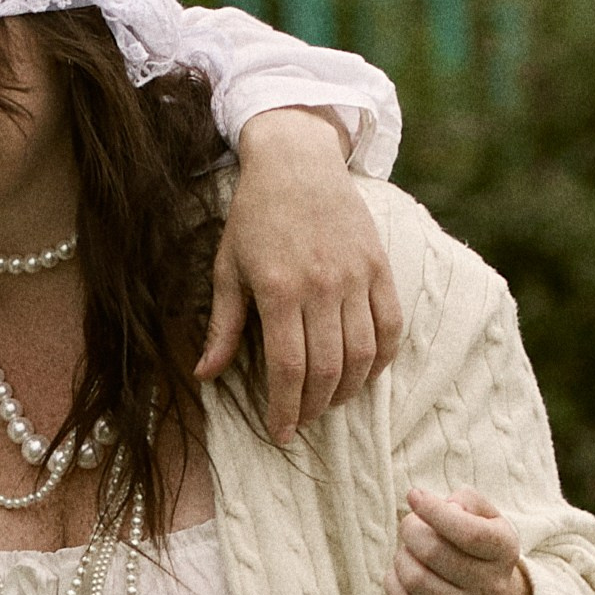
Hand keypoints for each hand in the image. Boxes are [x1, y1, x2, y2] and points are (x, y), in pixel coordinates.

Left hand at [201, 110, 403, 442]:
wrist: (297, 161)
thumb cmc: (254, 218)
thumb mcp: (227, 269)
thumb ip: (224, 326)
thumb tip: (204, 375)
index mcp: (279, 290)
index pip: (288, 368)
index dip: (285, 408)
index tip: (279, 432)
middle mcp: (322, 286)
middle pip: (327, 369)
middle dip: (313, 406)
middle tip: (300, 421)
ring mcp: (356, 276)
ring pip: (362, 354)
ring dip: (346, 390)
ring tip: (327, 403)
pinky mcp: (379, 266)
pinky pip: (390, 326)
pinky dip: (381, 359)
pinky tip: (365, 375)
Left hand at [386, 485, 534, 594]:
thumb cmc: (480, 552)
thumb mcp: (487, 521)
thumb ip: (468, 501)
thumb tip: (439, 503)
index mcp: (504, 551)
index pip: (469, 532)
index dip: (435, 511)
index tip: (414, 496)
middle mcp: (491, 586)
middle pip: (434, 552)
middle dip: (411, 530)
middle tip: (410, 526)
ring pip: (415, 579)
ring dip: (401, 557)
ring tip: (408, 551)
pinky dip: (393, 581)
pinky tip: (402, 572)